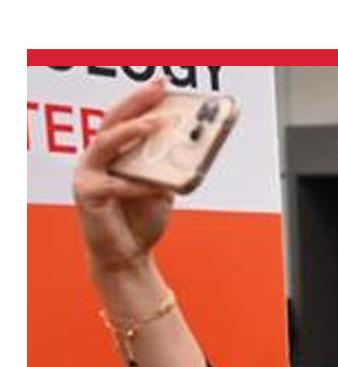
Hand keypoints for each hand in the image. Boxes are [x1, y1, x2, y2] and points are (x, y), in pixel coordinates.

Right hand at [73, 79, 176, 275]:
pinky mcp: (87, 194)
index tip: (162, 84)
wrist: (128, 256)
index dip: (141, 99)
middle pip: (113, 121)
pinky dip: (139, 184)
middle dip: (137, 103)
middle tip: (158, 89)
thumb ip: (168, 168)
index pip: (125, 118)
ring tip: (158, 123)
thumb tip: (194, 146)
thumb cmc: (142, 220)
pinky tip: (159, 185)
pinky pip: (116, 184)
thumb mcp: (162, 189)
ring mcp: (88, 173)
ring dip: (134, 131)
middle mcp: (96, 157)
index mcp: (113, 152)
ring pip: (108, 143)